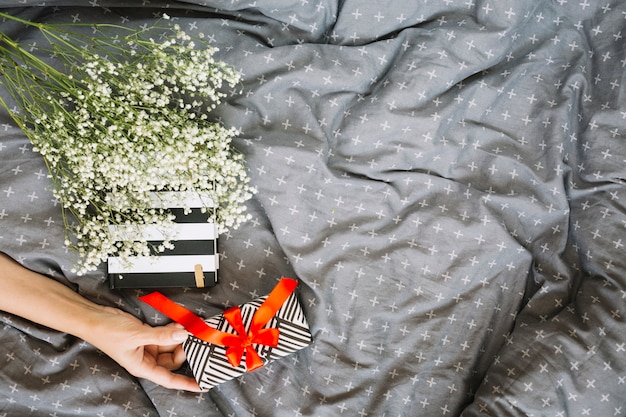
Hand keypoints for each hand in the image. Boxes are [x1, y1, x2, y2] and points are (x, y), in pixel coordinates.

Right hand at [82, 305, 202, 391]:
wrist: (94, 317)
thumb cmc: (107, 332)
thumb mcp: (137, 335)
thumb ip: (161, 336)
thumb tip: (182, 336)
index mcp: (142, 367)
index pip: (169, 379)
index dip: (186, 383)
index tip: (202, 384)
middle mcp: (146, 359)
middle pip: (173, 361)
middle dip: (183, 350)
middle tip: (192, 337)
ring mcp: (147, 347)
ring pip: (170, 346)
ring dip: (179, 337)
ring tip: (186, 327)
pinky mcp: (147, 335)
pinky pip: (165, 335)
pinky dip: (172, 330)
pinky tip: (178, 324)